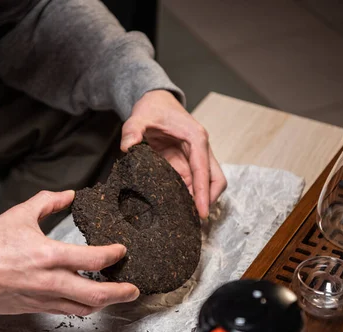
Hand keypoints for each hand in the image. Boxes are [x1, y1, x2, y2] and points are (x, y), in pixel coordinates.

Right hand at [0, 190, 139, 315]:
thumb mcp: (20, 214)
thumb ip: (48, 202)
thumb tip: (70, 194)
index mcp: (49, 255)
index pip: (93, 260)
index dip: (113, 255)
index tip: (121, 251)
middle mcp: (50, 281)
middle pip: (96, 294)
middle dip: (120, 293)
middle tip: (133, 289)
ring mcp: (43, 298)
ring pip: (83, 308)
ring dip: (104, 303)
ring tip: (115, 296)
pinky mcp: (35, 308)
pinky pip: (65, 312)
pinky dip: (81, 307)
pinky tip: (87, 300)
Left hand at [121, 90, 226, 217]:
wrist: (155, 101)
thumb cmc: (151, 109)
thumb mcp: (137, 118)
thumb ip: (132, 131)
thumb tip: (128, 147)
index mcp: (195, 138)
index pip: (204, 170)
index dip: (203, 193)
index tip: (201, 213)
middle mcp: (201, 148)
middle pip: (215, 180)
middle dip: (208, 200)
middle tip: (194, 219)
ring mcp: (196, 156)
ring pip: (207, 183)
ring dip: (199, 199)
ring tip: (185, 217)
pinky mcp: (188, 162)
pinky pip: (193, 181)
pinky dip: (189, 194)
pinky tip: (177, 206)